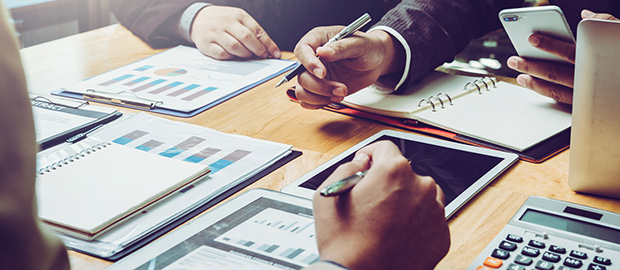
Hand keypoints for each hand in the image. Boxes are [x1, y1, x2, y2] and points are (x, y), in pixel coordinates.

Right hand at [191, 6, 280, 59]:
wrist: (198, 18)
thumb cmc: (223, 21)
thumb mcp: (239, 19)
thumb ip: (252, 31)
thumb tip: (268, 49)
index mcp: (238, 15)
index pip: (257, 30)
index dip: (268, 44)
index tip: (276, 54)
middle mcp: (227, 23)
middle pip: (246, 38)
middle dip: (258, 50)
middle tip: (263, 56)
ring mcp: (216, 33)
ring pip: (235, 47)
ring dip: (245, 55)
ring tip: (248, 56)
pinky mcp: (207, 44)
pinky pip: (222, 54)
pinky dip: (231, 58)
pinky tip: (234, 56)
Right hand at [293, 27, 402, 108]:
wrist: (375, 62)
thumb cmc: (368, 47)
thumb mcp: (359, 44)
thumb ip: (340, 47)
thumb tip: (322, 51)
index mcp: (318, 40)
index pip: (302, 50)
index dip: (308, 63)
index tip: (322, 74)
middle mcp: (312, 58)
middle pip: (301, 75)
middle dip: (320, 86)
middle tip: (341, 88)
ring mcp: (314, 75)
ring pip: (302, 91)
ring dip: (320, 97)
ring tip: (341, 94)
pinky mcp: (319, 89)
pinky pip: (307, 101)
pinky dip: (319, 103)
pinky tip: (334, 98)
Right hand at [312, 141, 449, 269]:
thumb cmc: (344, 242)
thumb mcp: (328, 193)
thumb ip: (347, 168)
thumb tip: (360, 163)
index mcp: (394, 171)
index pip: (384, 148)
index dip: (370, 155)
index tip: (366, 165)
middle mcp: (420, 187)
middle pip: (404, 172)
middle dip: (388, 182)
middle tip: (371, 202)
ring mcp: (435, 212)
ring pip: (421, 195)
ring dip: (406, 201)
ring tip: (385, 221)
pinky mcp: (441, 236)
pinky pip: (430, 220)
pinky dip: (416, 224)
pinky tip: (396, 234)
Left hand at [507, 9, 619, 103]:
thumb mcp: (619, 35)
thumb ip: (603, 23)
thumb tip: (586, 14)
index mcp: (597, 60)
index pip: (569, 51)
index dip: (549, 45)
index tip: (532, 38)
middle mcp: (589, 79)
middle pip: (556, 72)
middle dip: (532, 65)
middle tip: (514, 60)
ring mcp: (586, 94)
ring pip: (556, 90)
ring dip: (534, 83)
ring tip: (520, 76)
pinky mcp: (585, 105)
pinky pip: (562, 100)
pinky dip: (547, 93)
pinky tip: (536, 86)